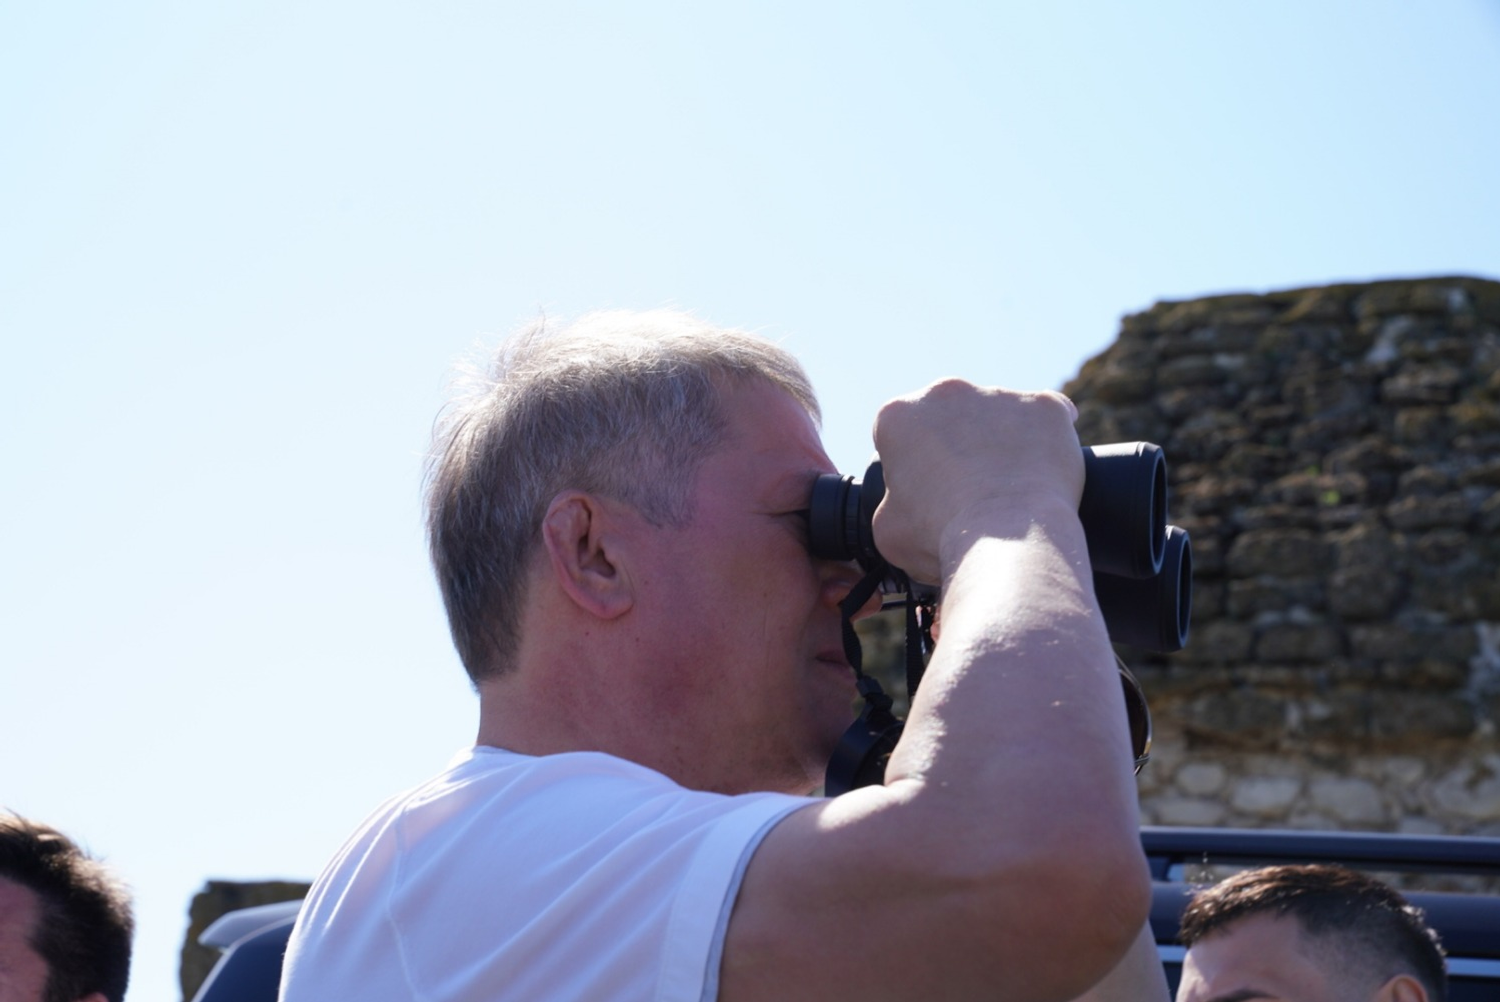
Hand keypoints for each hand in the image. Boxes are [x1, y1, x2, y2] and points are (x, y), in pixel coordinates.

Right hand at [870, 379, 1085, 583]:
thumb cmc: (941, 537)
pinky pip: (1046, 418)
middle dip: (957, 445)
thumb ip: (892, 501)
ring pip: (999, 416)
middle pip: (951, 417)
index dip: (914, 463)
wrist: (1008, 543)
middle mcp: (948, 391)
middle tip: (969, 489)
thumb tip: (907, 502)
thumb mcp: (888, 529)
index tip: (928, 487)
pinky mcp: (1046, 407)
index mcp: (899, 415)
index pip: (902, 432)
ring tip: (1008, 489)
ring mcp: (1001, 395)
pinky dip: (1046, 440)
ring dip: (1001, 442)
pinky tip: (1043, 471)